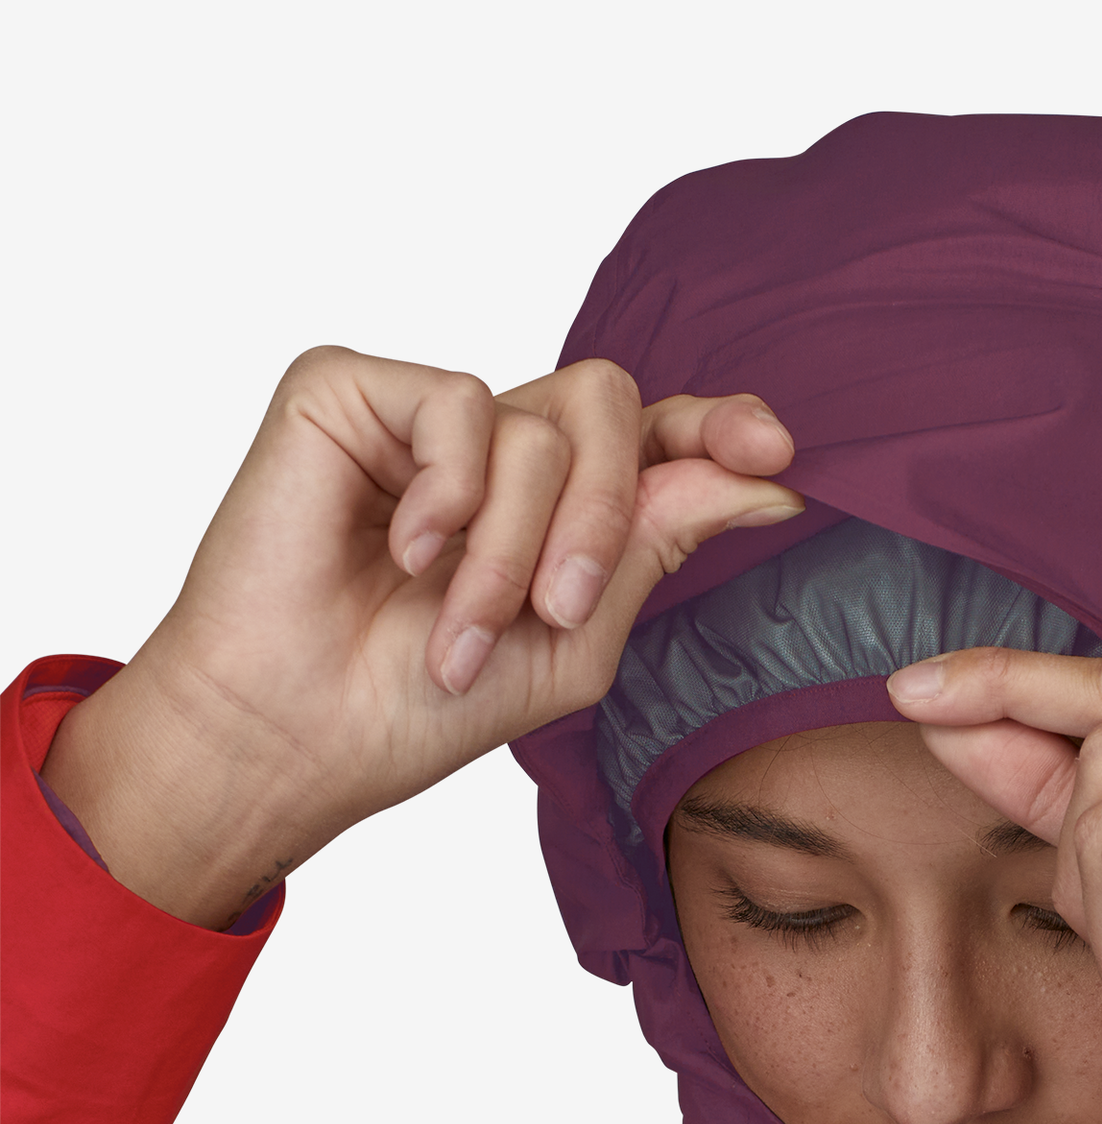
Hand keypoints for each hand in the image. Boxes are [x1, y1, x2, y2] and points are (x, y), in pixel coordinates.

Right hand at [42, 348, 801, 925]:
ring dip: (513, 548)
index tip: (776, 455)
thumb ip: (658, 542)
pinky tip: (400, 551)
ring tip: (456, 629)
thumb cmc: (425, 700)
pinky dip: (447, 495)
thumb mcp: (577, 637)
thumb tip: (765, 475)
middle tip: (564, 606)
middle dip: (608, 512)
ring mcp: (425, 417)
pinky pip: (455, 401)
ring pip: (537, 424)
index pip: (654, 434)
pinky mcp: (350, 391)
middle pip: (609, 402)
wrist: (304, 732)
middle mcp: (498, 448)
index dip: (719, 427)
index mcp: (558, 504)